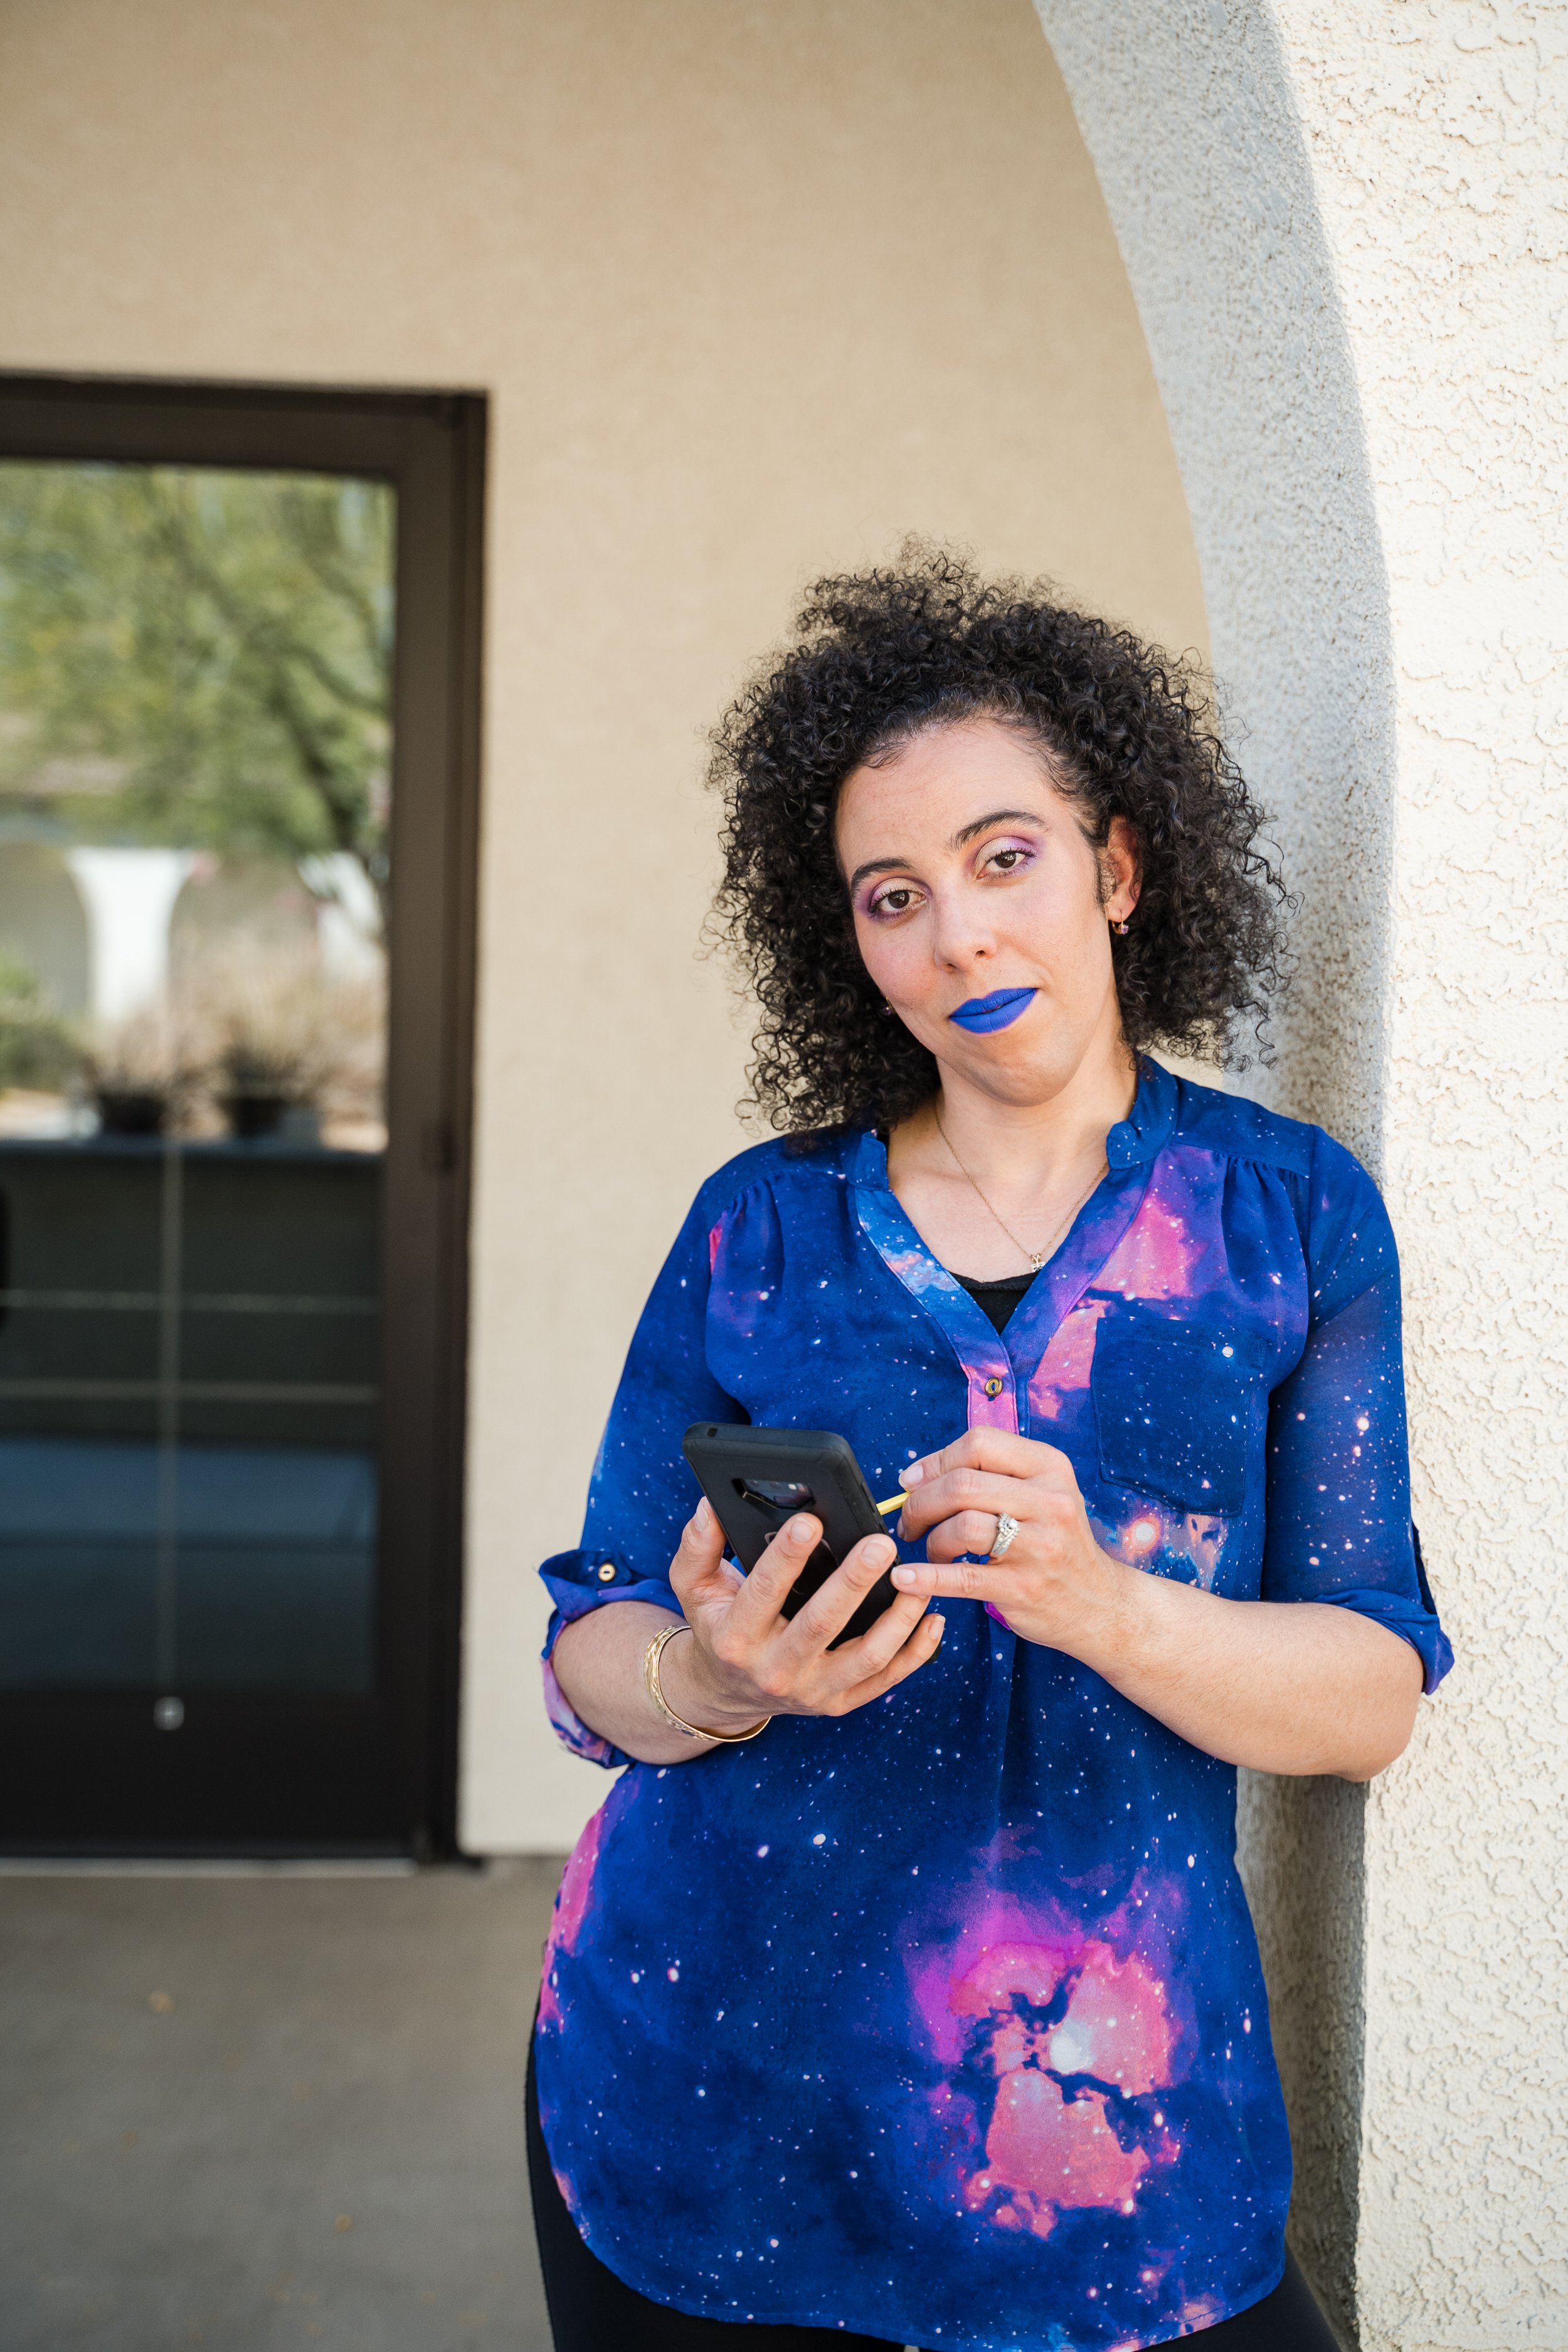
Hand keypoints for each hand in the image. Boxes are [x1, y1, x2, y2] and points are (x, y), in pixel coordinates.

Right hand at [662, 1496, 943, 1732]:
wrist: (728, 1690)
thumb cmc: (718, 1624)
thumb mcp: (693, 1586)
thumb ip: (698, 1544)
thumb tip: (710, 1505)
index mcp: (736, 1637)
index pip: (763, 1592)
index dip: (786, 1556)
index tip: (810, 1520)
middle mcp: (774, 1669)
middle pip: (821, 1624)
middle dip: (853, 1581)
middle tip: (880, 1543)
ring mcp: (813, 1690)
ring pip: (865, 1657)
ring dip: (898, 1619)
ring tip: (915, 1579)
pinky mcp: (840, 1702)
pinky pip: (886, 1679)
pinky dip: (915, 1652)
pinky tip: (932, 1618)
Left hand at [890, 1427, 1130, 1654]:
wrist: (1099, 1604)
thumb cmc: (1055, 1543)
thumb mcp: (1041, 1495)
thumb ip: (989, 1476)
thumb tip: (915, 1476)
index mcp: (1049, 1467)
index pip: (979, 1443)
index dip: (935, 1461)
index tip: (913, 1483)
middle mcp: (1050, 1501)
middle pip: (962, 1484)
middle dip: (921, 1502)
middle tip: (911, 1521)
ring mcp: (1040, 1546)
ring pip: (962, 1526)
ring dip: (930, 1539)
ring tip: (930, 1550)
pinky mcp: (1024, 1588)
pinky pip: (962, 1578)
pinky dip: (925, 1578)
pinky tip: (906, 1578)